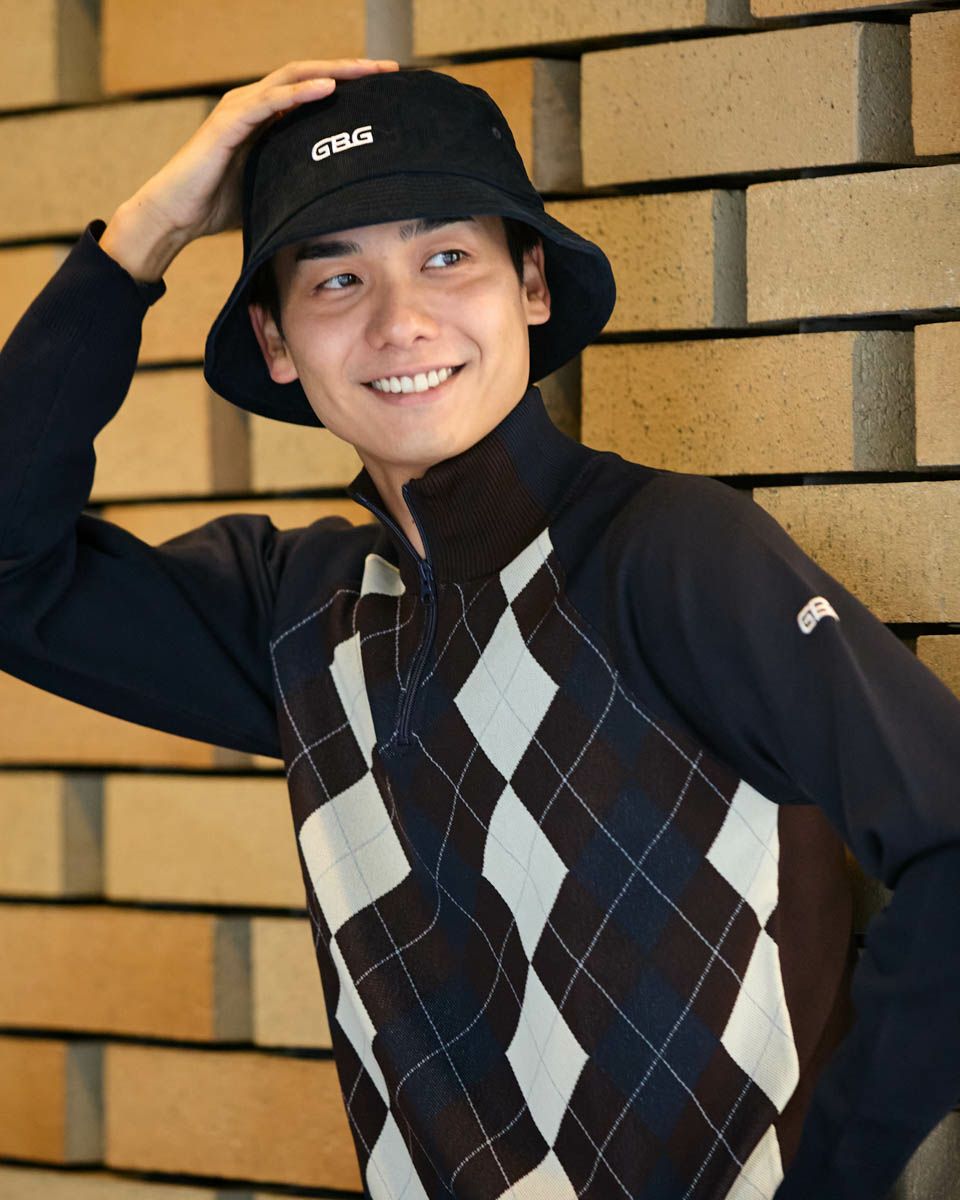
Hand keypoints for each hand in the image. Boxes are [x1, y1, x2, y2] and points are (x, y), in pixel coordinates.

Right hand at [119, 58, 399, 245]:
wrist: (177, 215)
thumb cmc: (220, 206)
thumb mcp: (275, 191)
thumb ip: (300, 182)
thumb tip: (340, 202)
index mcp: (267, 117)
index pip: (314, 90)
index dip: (349, 85)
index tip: (385, 87)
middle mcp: (254, 104)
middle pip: (310, 74)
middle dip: (351, 70)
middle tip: (388, 69)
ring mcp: (240, 109)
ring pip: (293, 78)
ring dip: (332, 72)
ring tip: (366, 70)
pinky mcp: (228, 123)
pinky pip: (269, 101)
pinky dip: (299, 92)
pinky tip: (327, 88)